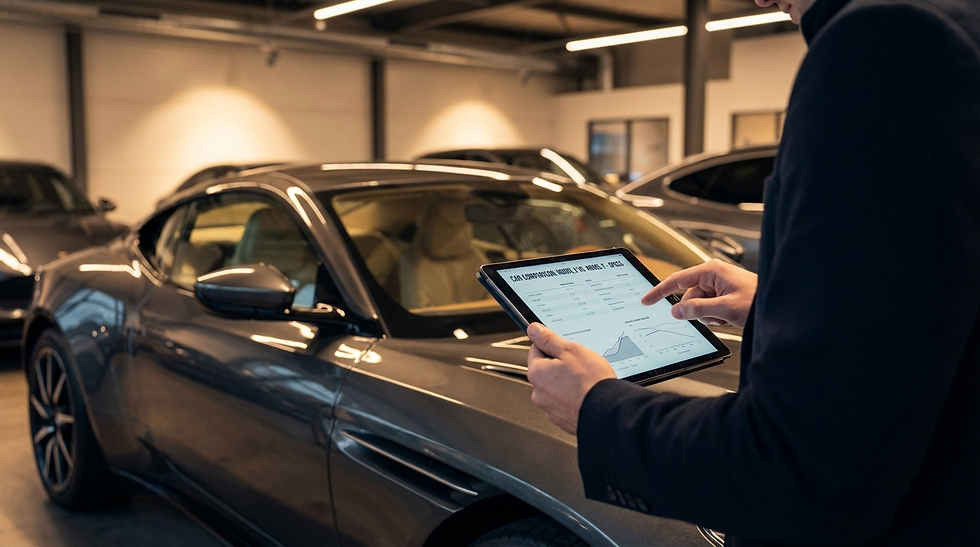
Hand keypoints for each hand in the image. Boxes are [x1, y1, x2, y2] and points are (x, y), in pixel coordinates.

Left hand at [526, 323, 616, 434]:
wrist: (607, 412)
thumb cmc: (590, 382)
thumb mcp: (571, 350)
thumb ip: (549, 339)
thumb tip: (534, 330)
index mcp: (537, 373)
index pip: (535, 350)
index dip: (551, 345)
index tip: (563, 347)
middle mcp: (538, 393)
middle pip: (545, 371)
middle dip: (559, 366)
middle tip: (578, 364)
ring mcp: (550, 409)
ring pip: (555, 388)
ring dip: (566, 383)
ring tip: (584, 381)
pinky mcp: (562, 420)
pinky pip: (564, 403)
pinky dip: (572, 398)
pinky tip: (585, 394)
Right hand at [641, 259, 757, 327]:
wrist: (777, 307)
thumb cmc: (757, 300)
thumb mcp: (725, 308)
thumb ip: (698, 310)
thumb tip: (676, 311)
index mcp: (710, 271)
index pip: (677, 280)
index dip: (660, 292)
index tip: (646, 300)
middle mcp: (712, 276)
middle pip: (689, 298)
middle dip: (699, 311)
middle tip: (717, 317)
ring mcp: (718, 286)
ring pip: (699, 306)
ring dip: (710, 316)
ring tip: (728, 317)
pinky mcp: (723, 295)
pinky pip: (709, 310)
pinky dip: (717, 317)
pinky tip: (730, 317)